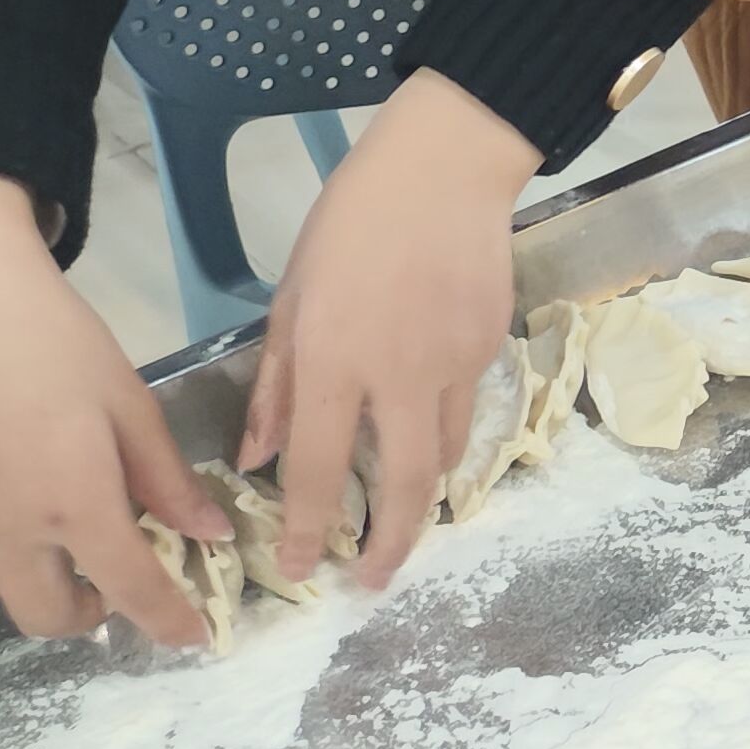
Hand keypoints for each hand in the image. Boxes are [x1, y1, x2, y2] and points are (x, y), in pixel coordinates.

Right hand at [0, 173, 222, 645]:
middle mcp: (1, 527)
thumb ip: (168, 479)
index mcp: (71, 503)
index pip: (131, 590)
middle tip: (113, 578)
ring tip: (56, 518)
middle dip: (89, 613)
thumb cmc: (53, 338)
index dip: (168, 620)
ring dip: (35, 571)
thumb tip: (211, 534)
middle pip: (45, 617)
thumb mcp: (130, 403)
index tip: (191, 636)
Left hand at [245, 71, 540, 585]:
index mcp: (335, 362)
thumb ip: (278, 383)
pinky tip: (423, 414)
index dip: (308, 530)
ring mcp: (454, 364)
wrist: (446, 169)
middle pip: (402, 487)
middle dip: (389, 544)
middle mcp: (398, 376)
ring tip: (400, 513)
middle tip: (375, 579)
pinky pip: (463, 405)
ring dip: (419, 492)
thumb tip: (260, 456)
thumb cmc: (350, 224)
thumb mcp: (291, 299)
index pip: (316, 470)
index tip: (303, 571)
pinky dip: (442, 426)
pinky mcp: (490, 348)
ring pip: (443, 454)